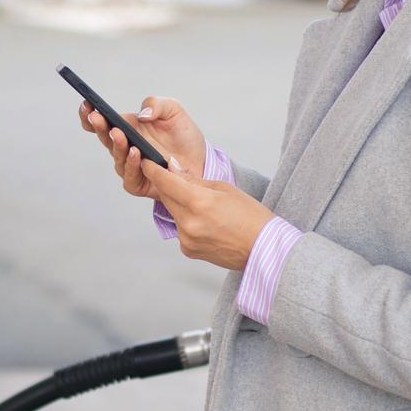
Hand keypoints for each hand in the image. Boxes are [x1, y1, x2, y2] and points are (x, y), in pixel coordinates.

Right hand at [78, 94, 206, 200]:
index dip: (89, 115)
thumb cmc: (183, 135)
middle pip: (104, 138)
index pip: (101, 122)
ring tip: (120, 134)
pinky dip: (132, 166)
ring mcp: (130, 166)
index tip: (86, 104)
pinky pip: (130, 177)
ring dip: (117, 145)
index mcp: (127, 128)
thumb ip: (156, 104)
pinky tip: (137, 154)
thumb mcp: (173, 110)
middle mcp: (124, 147)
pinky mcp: (140, 183)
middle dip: (98, 127)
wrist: (201, 159)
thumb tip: (141, 114)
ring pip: (117, 158)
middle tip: (97, 117)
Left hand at [140, 153, 276, 272]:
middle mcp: (188, 223)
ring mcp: (186, 239)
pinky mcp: (188, 250)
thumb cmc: (251, 217)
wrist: (264, 249)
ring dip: (181, 205)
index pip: (165, 182)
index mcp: (198, 203)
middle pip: (166, 197)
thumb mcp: (224, 188)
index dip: (153, 169)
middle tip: (179, 178)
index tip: (146, 161)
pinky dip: (188, 222)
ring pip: (174, 213)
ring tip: (206, 207)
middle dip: (170, 186)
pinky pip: (181, 229)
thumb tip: (173, 168)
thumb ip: (194, 179)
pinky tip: (207, 223)